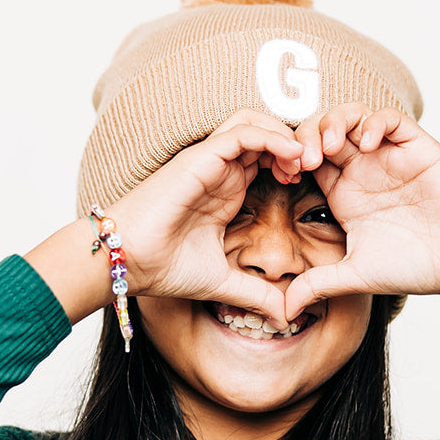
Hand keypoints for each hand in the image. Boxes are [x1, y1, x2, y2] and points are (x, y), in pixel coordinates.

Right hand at [106, 109, 304, 327]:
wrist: (127, 262)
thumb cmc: (162, 267)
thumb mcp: (223, 283)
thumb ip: (257, 295)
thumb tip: (286, 316)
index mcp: (225, 191)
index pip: (266, 159)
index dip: (293, 165)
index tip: (308, 187)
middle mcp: (219, 171)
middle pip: (264, 134)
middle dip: (294, 145)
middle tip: (313, 170)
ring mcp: (209, 161)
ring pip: (254, 123)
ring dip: (284, 136)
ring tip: (303, 161)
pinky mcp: (200, 158)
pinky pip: (241, 132)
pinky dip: (270, 137)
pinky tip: (290, 157)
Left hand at [280, 103, 439, 321]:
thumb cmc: (416, 266)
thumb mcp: (356, 275)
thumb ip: (319, 284)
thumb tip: (285, 310)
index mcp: (343, 194)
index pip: (305, 160)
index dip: (288, 160)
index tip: (285, 177)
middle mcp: (362, 170)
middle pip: (321, 131)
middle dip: (305, 137)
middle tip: (304, 160)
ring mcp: (387, 156)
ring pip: (351, 116)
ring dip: (334, 123)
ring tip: (330, 147)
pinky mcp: (415, 146)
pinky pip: (389, 118)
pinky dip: (373, 123)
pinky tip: (366, 145)